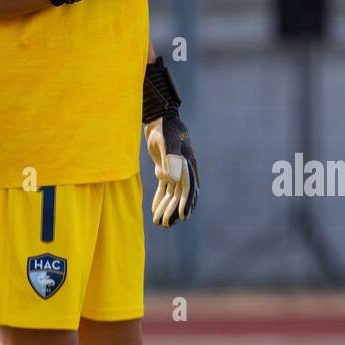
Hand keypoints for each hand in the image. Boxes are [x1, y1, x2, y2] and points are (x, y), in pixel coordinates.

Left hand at [145, 108, 199, 226]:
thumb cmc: (164, 129)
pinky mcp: (165, 170)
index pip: (189, 188)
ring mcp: (175, 172)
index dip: (186, 203)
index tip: (183, 216)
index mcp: (188, 166)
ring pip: (172, 195)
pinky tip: (155, 211)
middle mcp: (183, 171)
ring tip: (159, 223)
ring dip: (166, 208)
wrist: (158, 120)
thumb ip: (171, 158)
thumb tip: (172, 179)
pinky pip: (164, 189)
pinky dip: (161, 200)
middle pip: (180, 195)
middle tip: (166, 224)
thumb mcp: (167, 142)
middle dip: (174, 211)